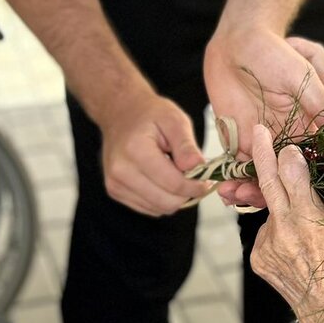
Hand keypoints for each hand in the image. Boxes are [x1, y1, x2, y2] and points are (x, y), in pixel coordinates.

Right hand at [100, 88, 212, 215]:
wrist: (120, 113)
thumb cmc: (150, 114)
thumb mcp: (175, 120)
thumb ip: (187, 146)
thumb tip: (199, 168)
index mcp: (136, 151)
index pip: (173, 184)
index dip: (196, 186)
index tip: (207, 179)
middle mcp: (121, 171)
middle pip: (167, 202)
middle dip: (186, 192)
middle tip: (195, 176)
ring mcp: (115, 184)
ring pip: (159, 209)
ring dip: (174, 196)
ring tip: (176, 172)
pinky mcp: (115, 192)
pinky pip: (149, 208)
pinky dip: (162, 198)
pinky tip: (163, 178)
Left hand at [204, 29, 323, 200]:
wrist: (238, 42)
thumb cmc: (276, 51)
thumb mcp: (303, 74)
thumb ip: (319, 102)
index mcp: (312, 124)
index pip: (317, 158)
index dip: (311, 177)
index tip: (303, 192)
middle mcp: (291, 137)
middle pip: (290, 175)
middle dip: (280, 192)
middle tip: (266, 202)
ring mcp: (266, 142)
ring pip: (265, 176)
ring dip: (254, 191)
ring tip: (237, 196)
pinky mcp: (241, 142)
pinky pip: (240, 168)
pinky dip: (234, 182)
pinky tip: (226, 191)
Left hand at [245, 126, 323, 319]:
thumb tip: (320, 166)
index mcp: (312, 221)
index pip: (294, 177)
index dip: (289, 157)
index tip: (288, 143)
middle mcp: (284, 231)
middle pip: (268, 183)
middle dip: (262, 154)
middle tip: (258, 132)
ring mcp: (267, 245)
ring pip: (272, 211)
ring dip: (283, 209)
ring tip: (305, 232)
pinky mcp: (257, 257)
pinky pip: (267, 232)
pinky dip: (279, 231)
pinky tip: (295, 246)